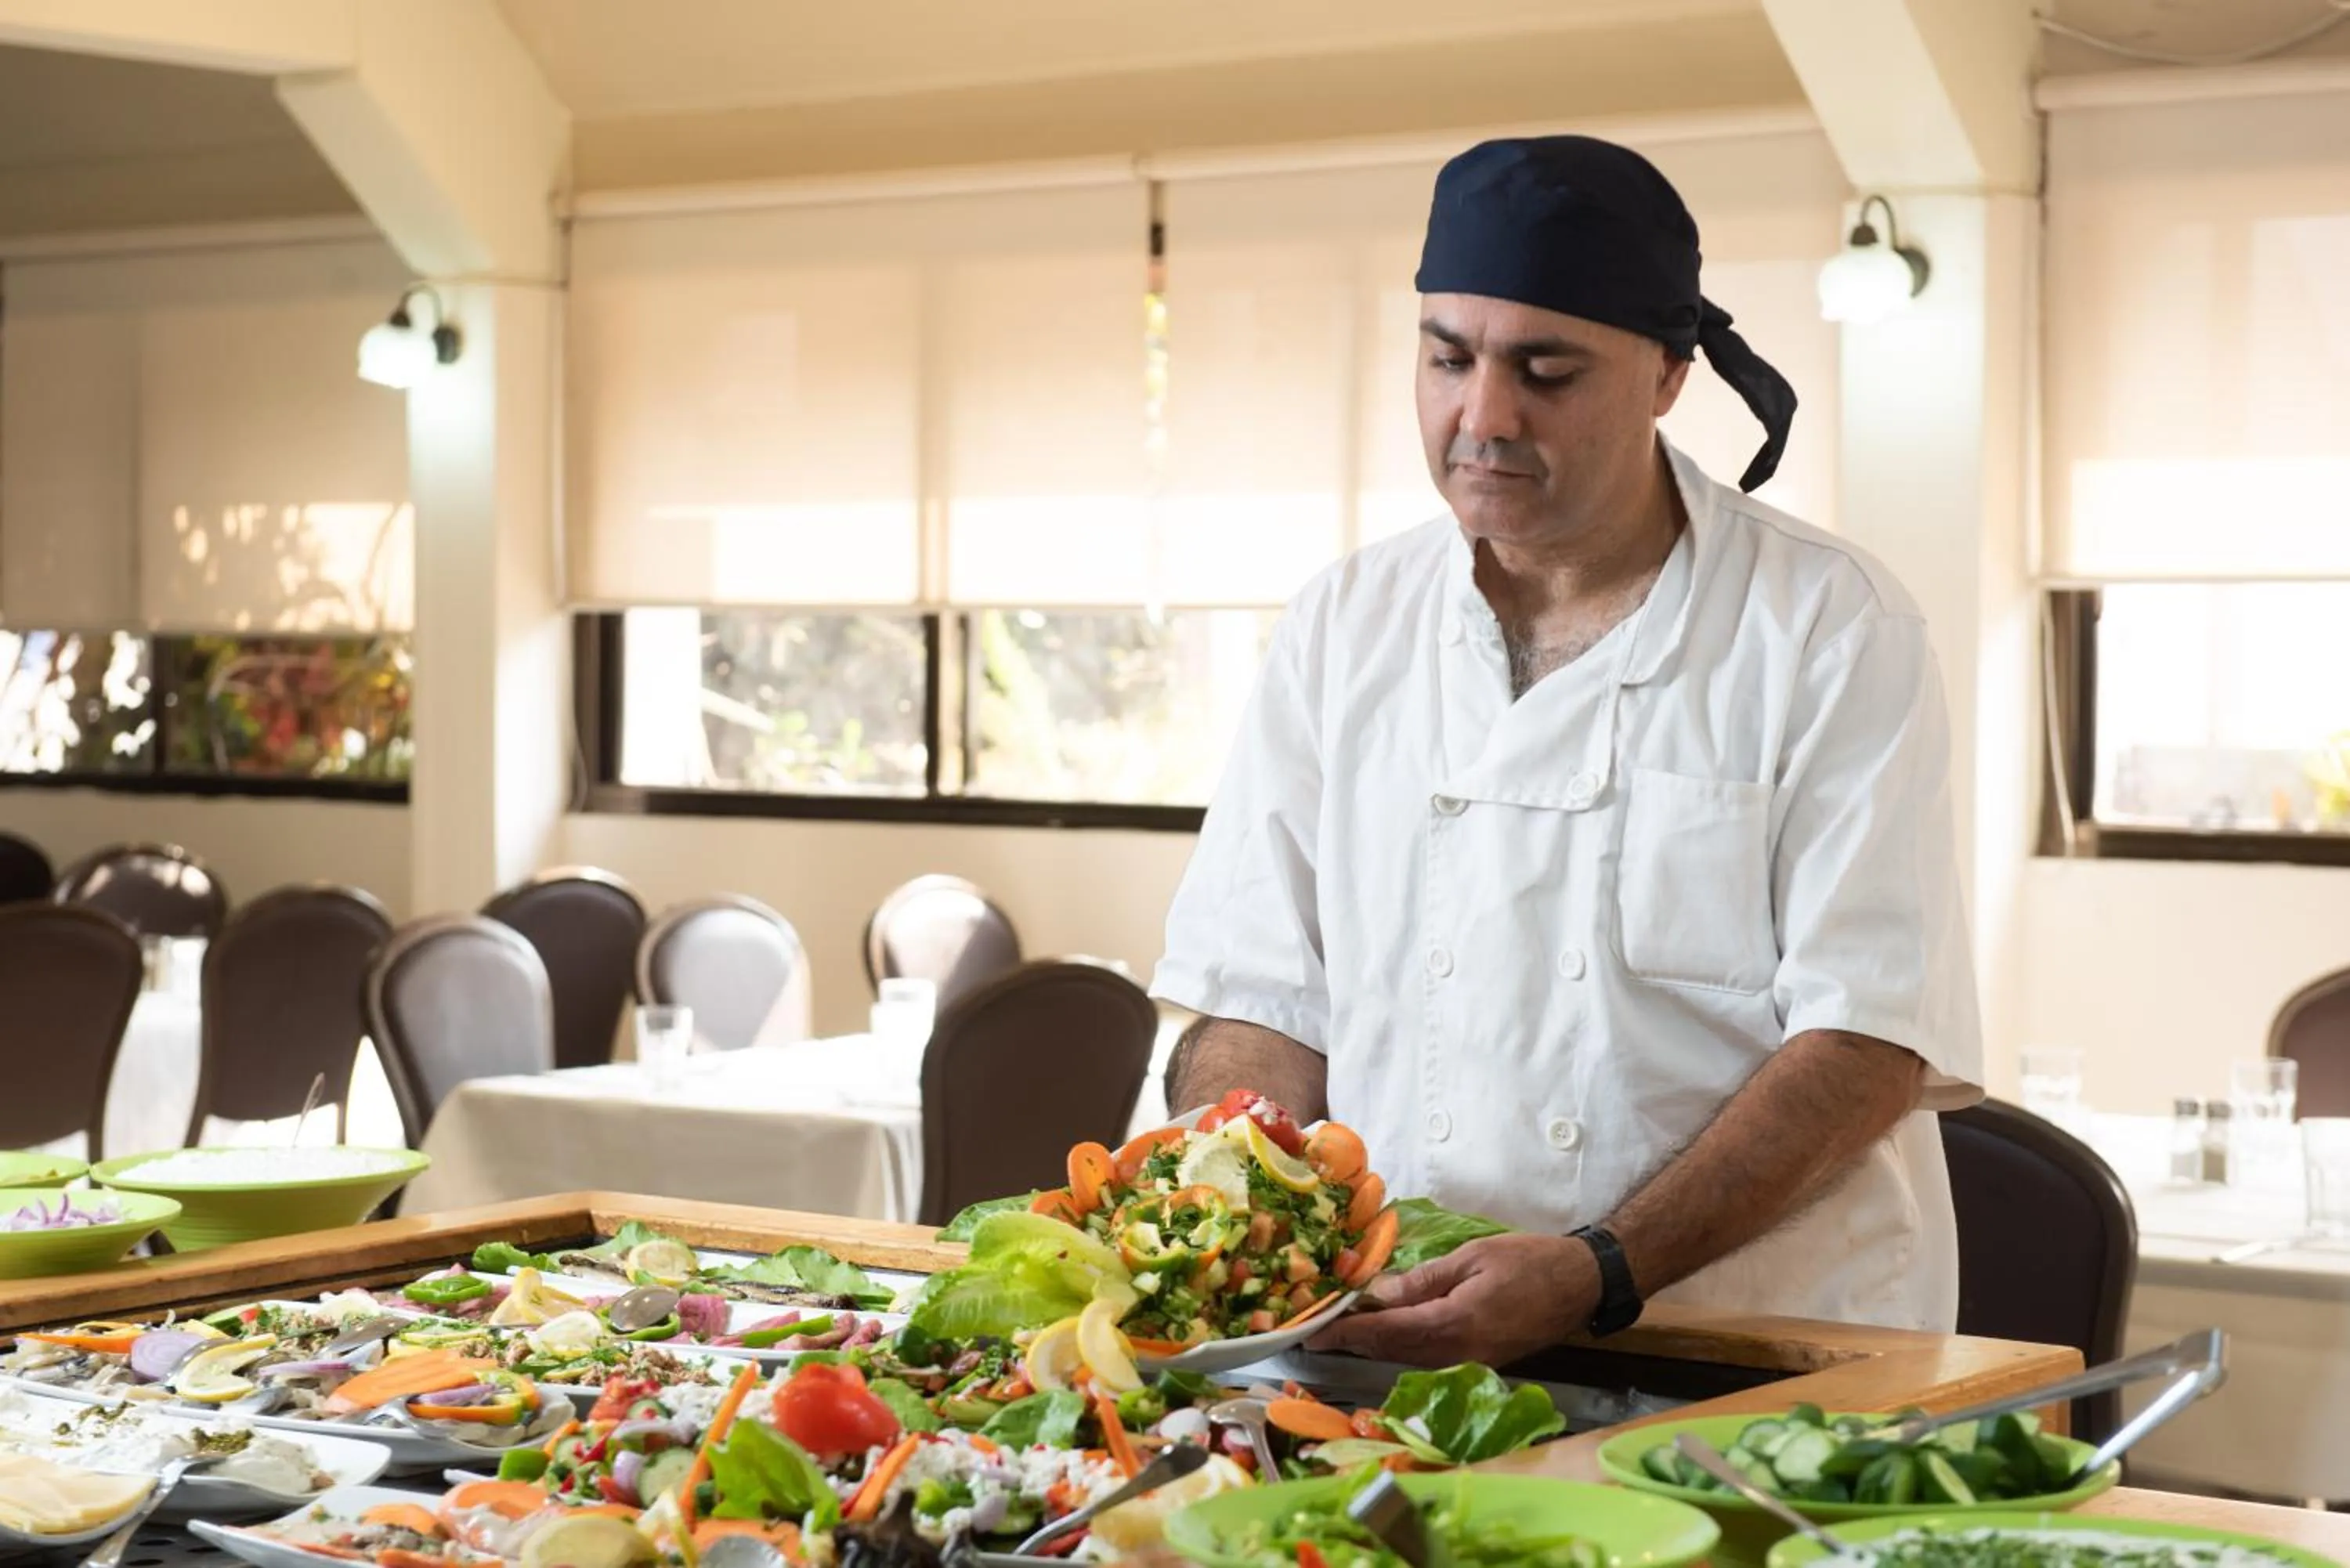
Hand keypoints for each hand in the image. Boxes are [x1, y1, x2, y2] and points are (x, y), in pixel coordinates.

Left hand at [1306, 1233, 1599, 1366]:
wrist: (1581, 1285)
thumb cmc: (1529, 1261)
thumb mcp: (1471, 1258)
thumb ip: (1423, 1281)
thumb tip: (1377, 1294)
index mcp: (1454, 1324)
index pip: (1387, 1332)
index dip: (1347, 1331)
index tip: (1313, 1330)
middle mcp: (1459, 1353)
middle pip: (1392, 1352)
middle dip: (1353, 1340)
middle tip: (1318, 1328)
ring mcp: (1471, 1363)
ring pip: (1408, 1358)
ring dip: (1375, 1344)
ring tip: (1343, 1326)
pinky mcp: (1480, 1362)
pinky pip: (1429, 1358)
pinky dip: (1401, 1346)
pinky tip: (1386, 1331)